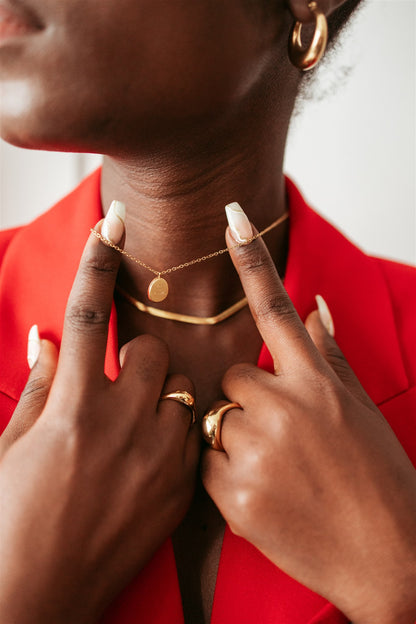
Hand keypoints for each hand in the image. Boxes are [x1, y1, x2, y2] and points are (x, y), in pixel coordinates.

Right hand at [0, 220, 198, 623]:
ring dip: (163, 396)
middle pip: (155, 352)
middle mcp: (122, 426)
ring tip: (136, 426)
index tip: (114, 222)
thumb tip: (49, 337)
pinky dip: (178, 434)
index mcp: (73, 408)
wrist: (34, 599)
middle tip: (120, 385)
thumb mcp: (12, 446)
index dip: (100, 261)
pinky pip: (195, 437)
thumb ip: (41, 385)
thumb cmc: (10, 520)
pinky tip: (150, 457)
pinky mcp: (178, 492)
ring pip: (184, 392)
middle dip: (140, 358)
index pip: (90, 314)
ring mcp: (157, 460)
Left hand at [202, 223, 415, 623]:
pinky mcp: (234, 493)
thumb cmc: (379, 479)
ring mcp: (258, 449)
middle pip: (232, 377)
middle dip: (247, 401)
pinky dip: (225, 477)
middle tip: (280, 437)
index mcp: (317, 382)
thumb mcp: (360, 409)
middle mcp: (285, 406)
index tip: (232, 218)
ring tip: (277, 471)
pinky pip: (205, 465)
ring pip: (216, 421)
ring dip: (236, 440)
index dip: (252, 260)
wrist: (388, 556)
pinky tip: (262, 495)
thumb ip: (329, 355)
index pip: (276, 307)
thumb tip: (315, 307)